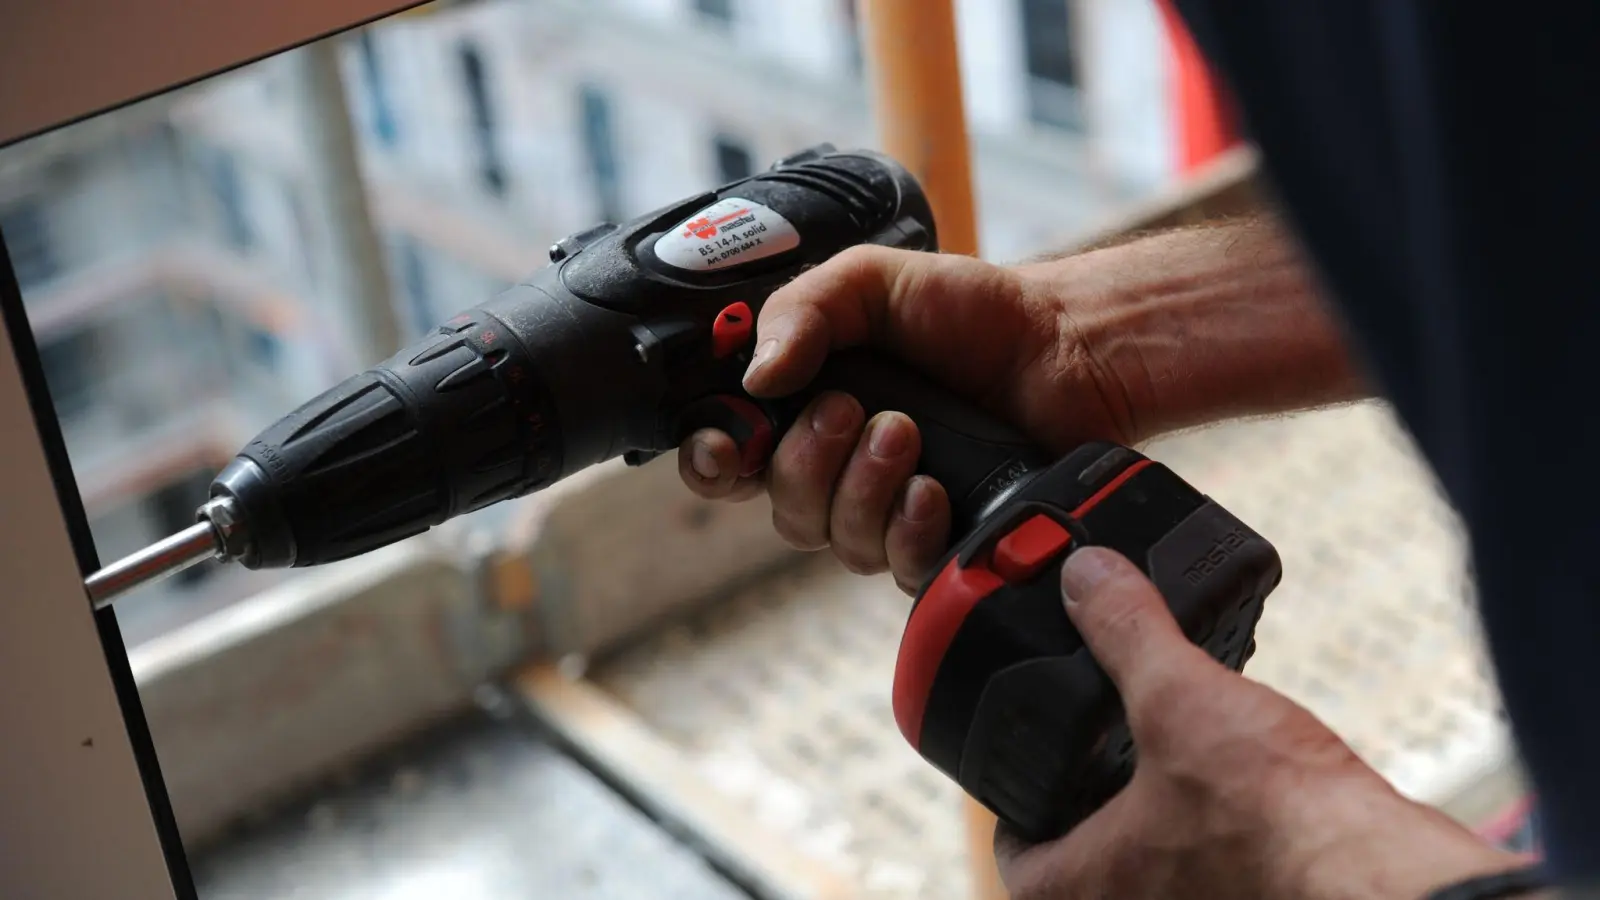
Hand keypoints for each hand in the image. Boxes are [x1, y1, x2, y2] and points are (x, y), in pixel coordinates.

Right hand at [677, 245, 1135, 592]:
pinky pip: (896, 567)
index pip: (729, 455)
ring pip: (834, 539)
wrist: (1066, 345)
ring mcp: (888, 509)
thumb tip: (756, 376)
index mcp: (804, 406)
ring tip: (908, 433)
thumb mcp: (873, 282)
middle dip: (807, 461)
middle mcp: (838, 466)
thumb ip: (803, 310)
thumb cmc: (969, 311)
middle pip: (780, 505)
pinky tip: (932, 493)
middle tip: (855, 410)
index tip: (727, 447)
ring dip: (862, 489)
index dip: (713, 461)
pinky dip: (906, 532)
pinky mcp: (940, 541)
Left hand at [996, 547, 1529, 899]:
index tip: (1031, 754)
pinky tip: (1244, 780)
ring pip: (1157, 861)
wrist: (1381, 882)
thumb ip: (1127, 633)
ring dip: (1165, 811)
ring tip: (1177, 747)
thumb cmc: (1275, 824)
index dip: (1016, 798)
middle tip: (1105, 738)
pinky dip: (1222, 825)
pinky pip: (1218, 865)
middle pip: (1088, 852)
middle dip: (1098, 795)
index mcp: (1076, 893)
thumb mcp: (1180, 700)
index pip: (1017, 852)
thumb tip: (1088, 577)